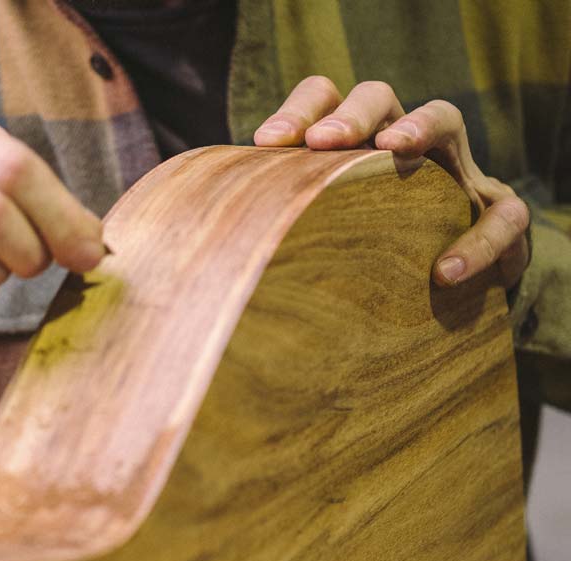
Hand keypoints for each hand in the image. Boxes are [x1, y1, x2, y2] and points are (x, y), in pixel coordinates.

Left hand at [254, 77, 529, 288]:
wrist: (442, 298)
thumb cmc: (366, 267)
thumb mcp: (324, 247)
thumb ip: (285, 238)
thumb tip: (221, 257)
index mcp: (352, 151)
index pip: (324, 102)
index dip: (298, 112)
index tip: (265, 143)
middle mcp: (401, 148)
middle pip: (379, 96)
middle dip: (351, 113)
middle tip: (321, 142)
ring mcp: (454, 172)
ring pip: (447, 119)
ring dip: (420, 126)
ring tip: (393, 149)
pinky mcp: (496, 211)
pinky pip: (504, 213)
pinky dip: (480, 240)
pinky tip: (446, 273)